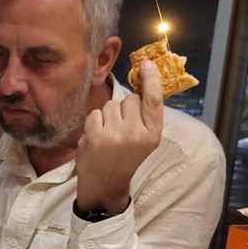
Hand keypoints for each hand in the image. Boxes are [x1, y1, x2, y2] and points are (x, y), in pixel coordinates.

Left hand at [75, 59, 163, 212]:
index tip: (147, 64)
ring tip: (109, 134)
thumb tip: (141, 84)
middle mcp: (135, 133)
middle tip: (121, 128)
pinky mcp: (95, 136)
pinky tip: (97, 137)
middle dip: (123, 108)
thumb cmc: (125, 158)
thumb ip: (144, 116)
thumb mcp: (144, 140)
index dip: (151, 80)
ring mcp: (114, 135)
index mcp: (152, 134)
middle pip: (129, 99)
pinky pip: (94, 113)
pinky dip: (94, 123)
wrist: (105, 184)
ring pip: (110, 105)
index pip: (153, 100)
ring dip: (107, 115)